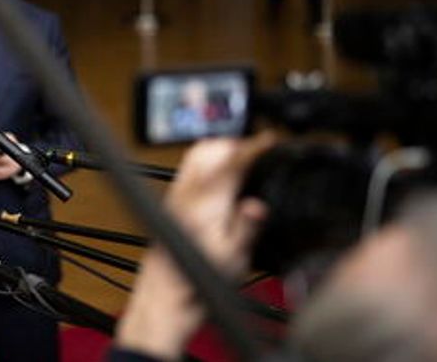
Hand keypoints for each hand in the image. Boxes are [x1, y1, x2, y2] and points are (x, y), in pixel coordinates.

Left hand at [113, 133, 275, 360]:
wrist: (166, 297)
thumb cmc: (196, 281)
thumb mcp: (236, 258)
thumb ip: (248, 225)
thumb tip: (259, 205)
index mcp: (208, 200)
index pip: (232, 159)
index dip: (255, 145)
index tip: (270, 139)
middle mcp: (187, 192)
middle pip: (208, 147)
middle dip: (234, 142)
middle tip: (256, 150)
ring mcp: (175, 196)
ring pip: (195, 155)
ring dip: (219, 151)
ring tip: (241, 161)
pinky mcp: (171, 205)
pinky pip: (189, 171)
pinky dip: (208, 165)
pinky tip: (221, 180)